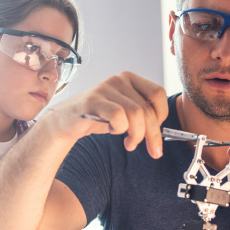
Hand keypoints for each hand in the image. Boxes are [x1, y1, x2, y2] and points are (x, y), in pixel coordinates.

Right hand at [46, 71, 168, 158]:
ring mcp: (105, 89)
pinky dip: (120, 129)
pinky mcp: (93, 101)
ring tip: (130, 143)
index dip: (162, 114)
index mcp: (130, 79)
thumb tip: (161, 132)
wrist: (67, 121)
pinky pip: (118, 117)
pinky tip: (113, 131)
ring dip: (137, 135)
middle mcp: (118, 80)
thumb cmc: (99, 117)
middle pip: (146, 109)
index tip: (157, 128)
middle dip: (152, 135)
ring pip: (135, 114)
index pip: (157, 93)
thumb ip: (143, 115)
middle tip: (153, 150)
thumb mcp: (125, 112)